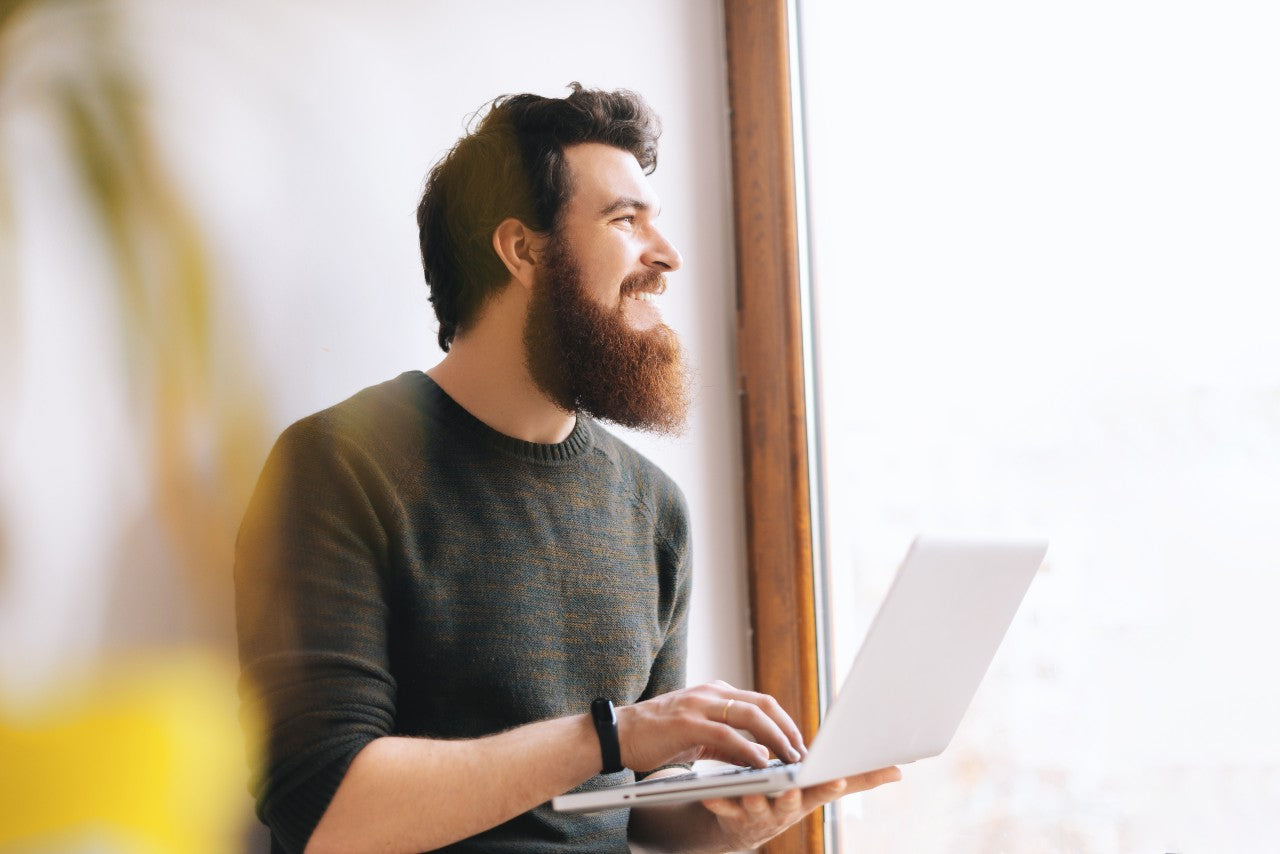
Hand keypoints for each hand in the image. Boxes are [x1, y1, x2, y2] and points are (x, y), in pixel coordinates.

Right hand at [615, 681, 805, 771]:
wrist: (617, 734)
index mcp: (715, 693)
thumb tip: (758, 758)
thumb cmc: (657, 737)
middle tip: (802, 754)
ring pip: (751, 716)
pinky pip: (727, 735)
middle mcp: (711, 693)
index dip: (784, 722)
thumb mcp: (698, 738)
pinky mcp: (687, 724)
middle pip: (763, 705)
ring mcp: (699, 706)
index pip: (760, 702)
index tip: (798, 744)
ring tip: (790, 760)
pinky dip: (749, 749)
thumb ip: (727, 745)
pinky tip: (762, 764)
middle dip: (788, 730)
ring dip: (776, 739)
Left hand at [701, 766, 901, 849]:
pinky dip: (717, 801)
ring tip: (748, 791)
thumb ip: (857, 779)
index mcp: (808, 796)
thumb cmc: (790, 798)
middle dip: (792, 796)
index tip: (834, 779)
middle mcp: (786, 809)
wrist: (743, 826)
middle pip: (791, 802)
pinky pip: (722, 808)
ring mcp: (759, 814)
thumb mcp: (821, 788)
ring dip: (753, 799)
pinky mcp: (731, 815)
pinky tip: (710, 794)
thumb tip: (900, 770)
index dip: (831, 786)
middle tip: (791, 788)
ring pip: (756, 806)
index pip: (825, 790)